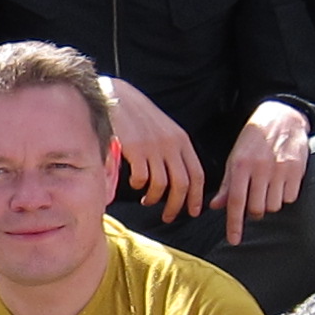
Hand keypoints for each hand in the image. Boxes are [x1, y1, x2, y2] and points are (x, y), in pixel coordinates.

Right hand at [106, 81, 205, 220]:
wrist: (117, 97)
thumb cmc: (139, 115)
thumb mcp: (165, 129)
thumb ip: (173, 150)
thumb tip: (177, 179)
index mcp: (182, 140)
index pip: (197, 174)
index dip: (196, 197)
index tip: (192, 211)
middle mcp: (171, 145)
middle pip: (182, 185)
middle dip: (177, 206)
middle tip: (169, 217)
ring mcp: (154, 147)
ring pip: (162, 185)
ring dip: (154, 199)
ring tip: (148, 201)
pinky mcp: (135, 150)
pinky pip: (141, 179)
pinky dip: (139, 187)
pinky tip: (135, 185)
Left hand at [214, 103, 311, 247]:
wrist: (282, 116)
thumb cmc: (254, 140)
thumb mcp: (235, 158)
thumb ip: (228, 184)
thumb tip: (216, 206)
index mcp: (241, 165)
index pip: (236, 201)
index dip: (234, 224)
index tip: (234, 240)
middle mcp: (260, 168)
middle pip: (257, 209)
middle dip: (255, 211)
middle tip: (255, 199)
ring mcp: (280, 169)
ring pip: (274, 206)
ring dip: (270, 203)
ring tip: (268, 188)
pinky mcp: (297, 169)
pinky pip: (290, 198)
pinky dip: (285, 196)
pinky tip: (282, 182)